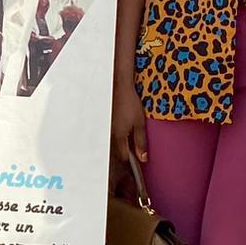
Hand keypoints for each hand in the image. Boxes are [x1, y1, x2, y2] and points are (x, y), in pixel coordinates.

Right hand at [111, 78, 148, 192]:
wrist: (117, 86)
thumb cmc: (129, 102)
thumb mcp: (139, 123)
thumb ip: (140, 141)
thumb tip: (142, 158)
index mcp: (119, 137)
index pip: (124, 156)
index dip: (132, 158)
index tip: (138, 156)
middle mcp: (109, 135)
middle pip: (116, 150)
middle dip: (124, 151)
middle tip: (132, 146)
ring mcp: (105, 128)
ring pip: (111, 141)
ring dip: (118, 141)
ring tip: (126, 133)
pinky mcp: (103, 121)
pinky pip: (107, 133)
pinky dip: (113, 133)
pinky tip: (119, 125)